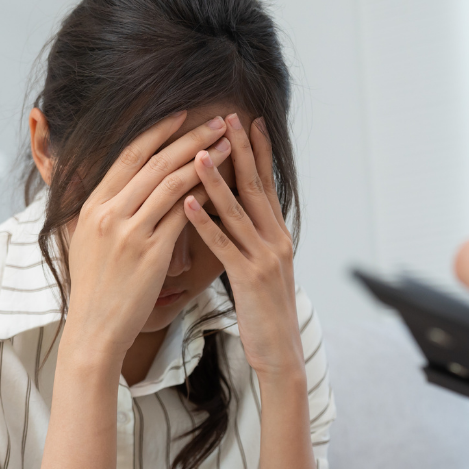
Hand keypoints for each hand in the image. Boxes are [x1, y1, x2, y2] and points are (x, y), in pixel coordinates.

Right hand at [61, 112, 232, 362]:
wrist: (94, 329)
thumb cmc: (96, 289)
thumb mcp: (87, 241)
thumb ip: (104, 212)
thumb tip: (118, 190)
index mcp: (93, 205)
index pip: (129, 156)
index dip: (158, 132)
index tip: (181, 115)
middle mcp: (109, 212)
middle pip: (154, 161)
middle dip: (189, 137)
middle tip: (217, 121)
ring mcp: (129, 232)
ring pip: (172, 183)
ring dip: (204, 160)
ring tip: (229, 145)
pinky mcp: (151, 253)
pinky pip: (183, 215)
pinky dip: (204, 196)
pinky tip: (223, 186)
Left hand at [183, 113, 303, 382]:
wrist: (281, 352)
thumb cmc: (265, 313)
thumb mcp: (262, 269)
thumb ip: (252, 240)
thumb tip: (233, 215)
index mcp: (277, 235)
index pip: (265, 184)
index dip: (257, 152)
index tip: (247, 121)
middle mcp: (276, 239)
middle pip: (255, 186)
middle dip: (241, 150)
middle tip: (228, 117)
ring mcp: (265, 257)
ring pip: (238, 210)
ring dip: (216, 178)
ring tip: (198, 151)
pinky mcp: (249, 277)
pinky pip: (224, 244)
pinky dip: (205, 221)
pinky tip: (187, 203)